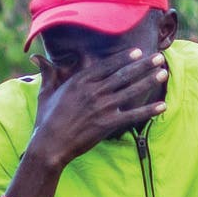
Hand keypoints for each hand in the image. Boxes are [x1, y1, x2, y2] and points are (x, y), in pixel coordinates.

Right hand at [25, 46, 168, 170]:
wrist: (49, 145)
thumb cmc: (46, 119)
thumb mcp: (45, 92)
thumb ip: (47, 73)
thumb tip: (35, 57)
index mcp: (79, 81)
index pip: (106, 65)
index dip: (124, 58)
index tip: (138, 51)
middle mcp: (93, 91)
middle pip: (123, 74)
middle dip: (143, 65)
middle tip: (158, 56)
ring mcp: (101, 107)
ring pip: (130, 90)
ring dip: (148, 81)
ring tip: (163, 72)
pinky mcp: (107, 124)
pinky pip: (132, 115)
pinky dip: (148, 111)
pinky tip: (162, 106)